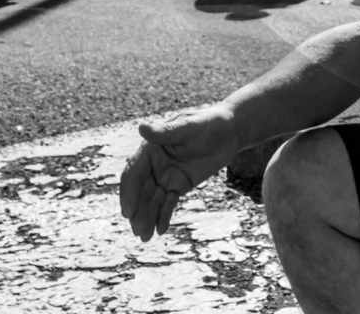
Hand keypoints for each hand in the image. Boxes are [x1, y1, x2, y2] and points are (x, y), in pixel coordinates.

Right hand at [119, 106, 239, 240]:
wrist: (230, 131)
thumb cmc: (209, 122)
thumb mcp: (189, 126)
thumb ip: (166, 132)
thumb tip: (141, 127)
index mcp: (151, 149)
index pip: (134, 174)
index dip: (129, 193)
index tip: (128, 212)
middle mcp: (155, 165)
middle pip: (140, 191)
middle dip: (138, 211)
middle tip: (139, 231)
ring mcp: (166, 176)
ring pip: (152, 200)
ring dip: (147, 218)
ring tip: (145, 237)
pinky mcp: (179, 185)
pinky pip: (167, 203)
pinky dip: (162, 216)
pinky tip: (160, 230)